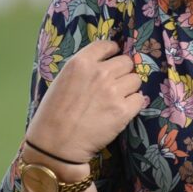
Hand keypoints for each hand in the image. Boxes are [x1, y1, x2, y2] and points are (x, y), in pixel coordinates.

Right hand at [25, 40, 144, 162]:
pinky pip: (139, 99)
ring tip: (115, 100)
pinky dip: (133, 104)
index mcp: (80, 63)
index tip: (112, 59)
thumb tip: (105, 63)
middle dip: (122, 72)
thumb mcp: (62, 81)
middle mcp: (99, 73)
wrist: (55, 145)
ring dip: (128, 88)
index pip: (107, 45)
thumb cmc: (52, 115)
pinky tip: (121, 111)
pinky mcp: (123, 111)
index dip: (112, 52)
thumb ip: (83, 69)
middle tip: (114, 85)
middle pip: (126, 62)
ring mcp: (113, 91)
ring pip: (135, 80)